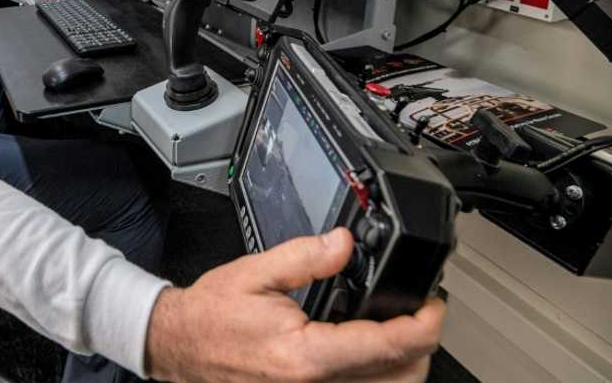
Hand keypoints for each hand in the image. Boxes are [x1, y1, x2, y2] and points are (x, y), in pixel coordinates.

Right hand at [145, 228, 444, 381]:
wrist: (177, 346)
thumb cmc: (210, 316)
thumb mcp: (255, 272)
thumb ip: (305, 256)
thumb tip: (345, 243)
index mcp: (305, 355)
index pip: (388, 346)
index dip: (424, 324)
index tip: (434, 303)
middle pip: (400, 379)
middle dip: (420, 345)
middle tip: (421, 312)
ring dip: (403, 366)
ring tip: (402, 331)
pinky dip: (378, 376)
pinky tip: (372, 353)